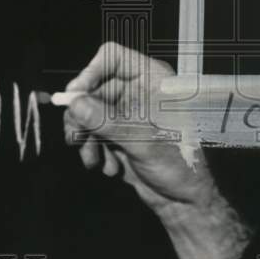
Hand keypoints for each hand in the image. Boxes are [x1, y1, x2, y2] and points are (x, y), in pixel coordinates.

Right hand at [63, 41, 250, 258]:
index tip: (75, 97)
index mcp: (153, 80)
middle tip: (74, 137)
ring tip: (93, 160)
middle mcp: (139, 91)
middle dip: (82, 115)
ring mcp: (128, 112)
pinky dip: (94, 149)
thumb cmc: (180, 166)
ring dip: (86, 137)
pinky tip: (108, 167)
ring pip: (89, 111)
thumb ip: (108, 122)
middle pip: (94, 87)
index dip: (90, 73)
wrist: (185, 200)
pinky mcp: (120, 132)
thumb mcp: (143, 142)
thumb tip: (76, 103)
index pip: (113, 58)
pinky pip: (93, 131)